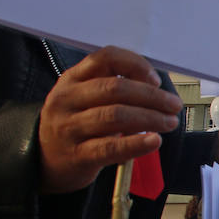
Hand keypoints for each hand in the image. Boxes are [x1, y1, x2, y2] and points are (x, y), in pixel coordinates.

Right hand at [38, 46, 180, 193]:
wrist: (45, 160)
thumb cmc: (77, 124)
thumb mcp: (85, 98)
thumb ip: (113, 88)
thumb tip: (156, 87)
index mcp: (72, 79)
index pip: (105, 58)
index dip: (135, 65)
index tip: (156, 79)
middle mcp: (67, 99)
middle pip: (114, 88)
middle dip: (151, 96)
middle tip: (173, 105)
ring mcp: (69, 127)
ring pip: (114, 116)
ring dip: (150, 118)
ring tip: (169, 123)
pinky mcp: (76, 155)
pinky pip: (110, 148)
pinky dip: (136, 144)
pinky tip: (154, 141)